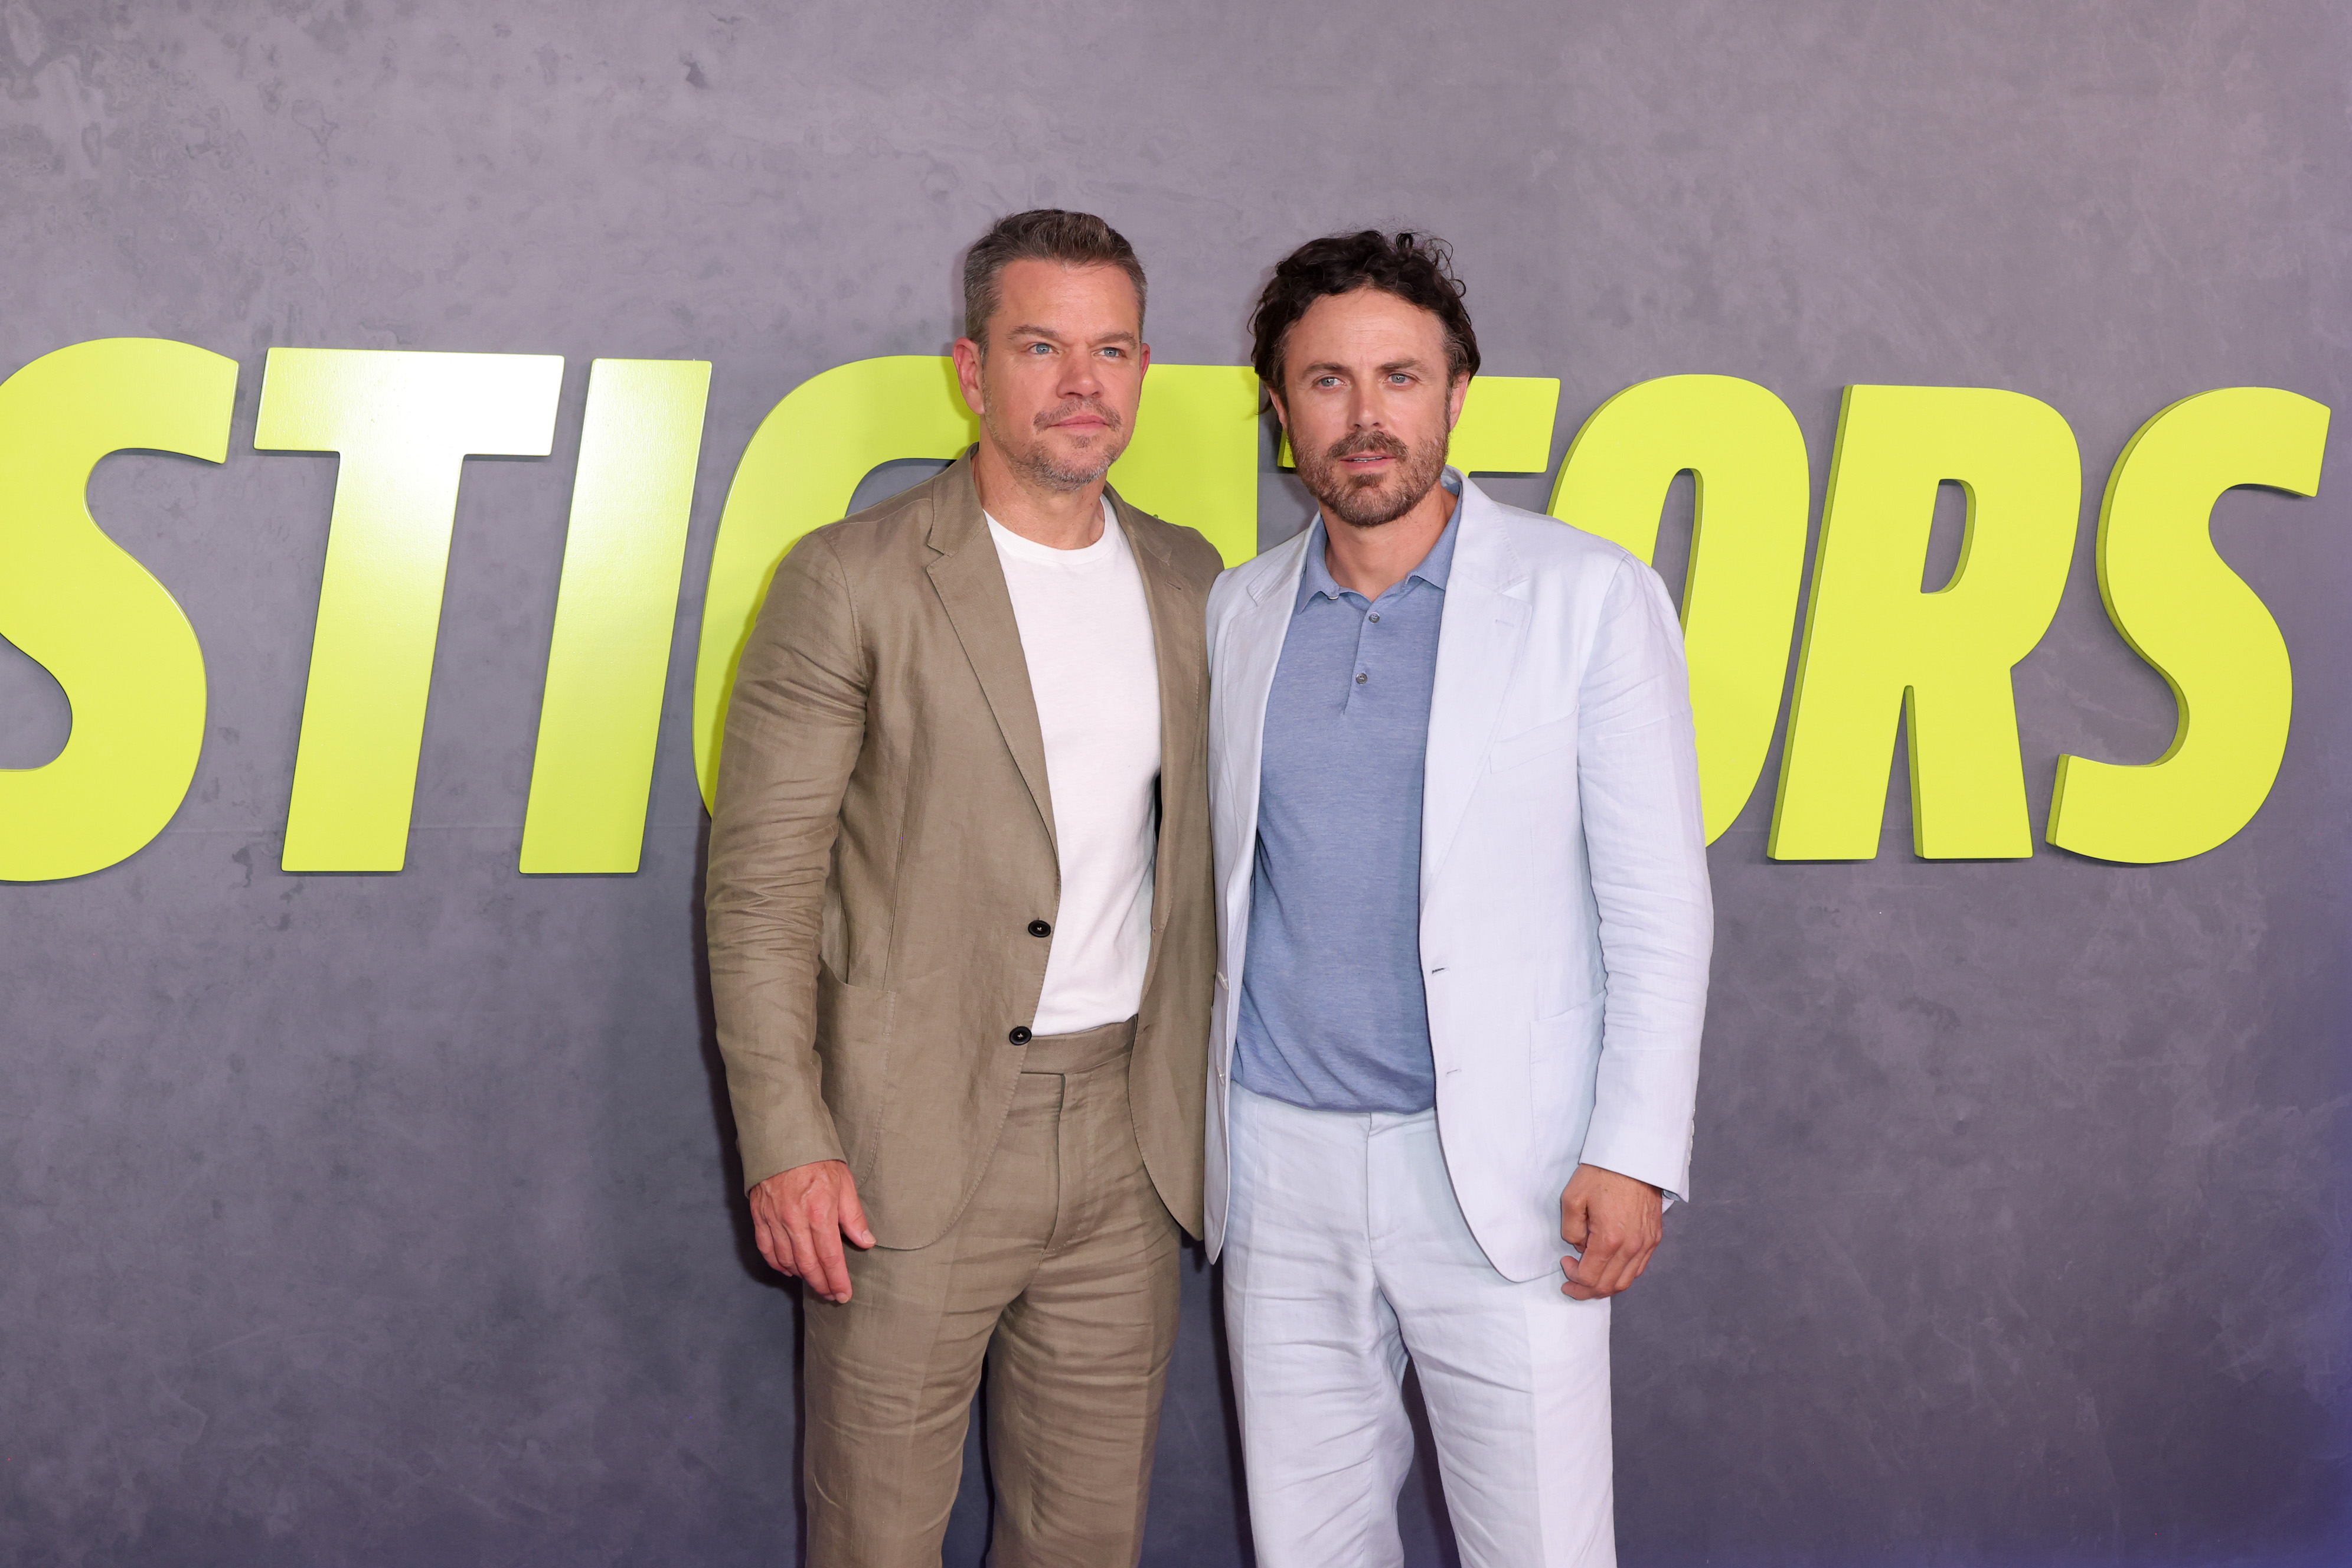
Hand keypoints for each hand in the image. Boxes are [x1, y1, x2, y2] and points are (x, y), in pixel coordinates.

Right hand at [749, 1159, 874, 1303]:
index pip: (830, 1258)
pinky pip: (766, 1249)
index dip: (837, 1280)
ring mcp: (774, 1220)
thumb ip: (854, 1217)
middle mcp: (795, 1221)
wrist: (783, 1139)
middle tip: (831, 1295)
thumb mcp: (845, 1183)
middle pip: (808, 1265)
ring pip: (786, 1261)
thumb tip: (866, 1242)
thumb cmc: (817, 1160)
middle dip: (821, 1285)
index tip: (844, 1294)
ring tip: (814, 1281)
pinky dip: (777, 1263)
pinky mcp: (759, 1216)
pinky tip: (788, 1268)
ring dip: (801, 1276)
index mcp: (819, 1213)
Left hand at [1559, 1163, 1662, 1299]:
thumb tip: (1579, 1247)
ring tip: (1590, 1279)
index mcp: (1610, 1239)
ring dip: (1605, 1286)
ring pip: (1626, 1281)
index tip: (1565, 1262)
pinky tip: (1610, 1267)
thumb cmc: (1602, 1174)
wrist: (1634, 1157)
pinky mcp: (1654, 1237)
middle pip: (1609, 1286)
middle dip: (1586, 1290)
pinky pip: (1639, 1268)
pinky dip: (1622, 1274)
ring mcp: (1647, 1243)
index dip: (1573, 1277)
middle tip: (1572, 1283)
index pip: (1590, 1277)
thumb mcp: (1572, 1198)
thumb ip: (1571, 1230)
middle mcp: (1632, 1247)